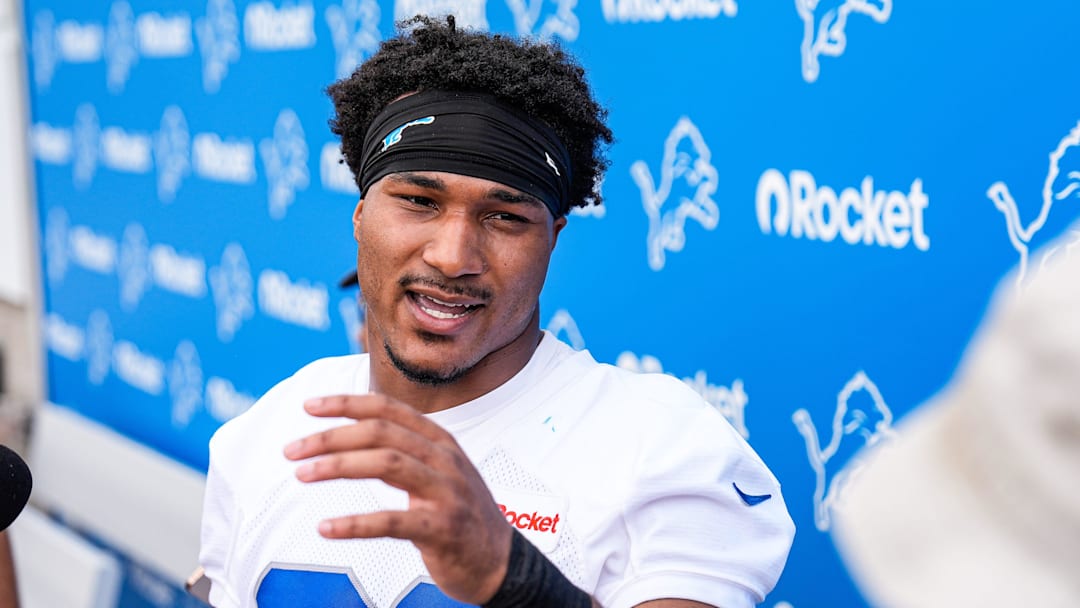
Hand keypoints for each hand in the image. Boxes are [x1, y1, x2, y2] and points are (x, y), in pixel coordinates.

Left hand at [283, 394, 511, 603]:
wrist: (500, 561)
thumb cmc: (462, 516)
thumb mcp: (440, 471)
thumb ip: (406, 451)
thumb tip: (354, 434)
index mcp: (440, 441)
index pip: (389, 409)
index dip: (348, 404)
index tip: (310, 406)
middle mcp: (444, 460)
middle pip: (382, 433)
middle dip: (331, 436)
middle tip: (293, 450)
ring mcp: (446, 493)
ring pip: (386, 464)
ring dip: (338, 465)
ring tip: (302, 475)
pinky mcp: (442, 530)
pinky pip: (392, 521)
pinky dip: (355, 523)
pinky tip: (327, 527)